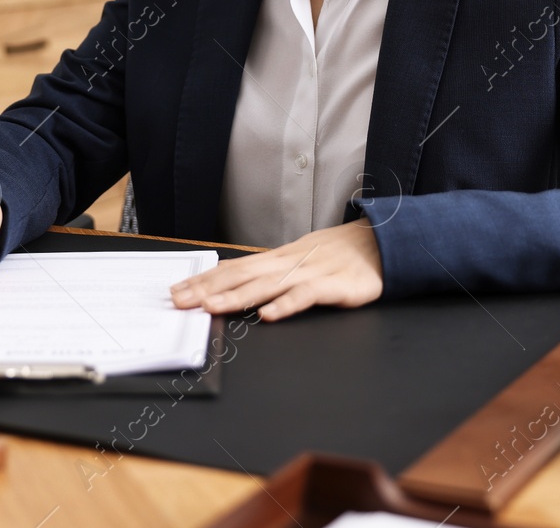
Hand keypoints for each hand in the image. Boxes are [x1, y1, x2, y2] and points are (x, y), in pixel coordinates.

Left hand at [168, 219, 383, 320]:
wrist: (382, 244)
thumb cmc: (339, 255)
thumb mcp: (299, 259)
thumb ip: (268, 271)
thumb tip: (231, 278)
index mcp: (278, 259)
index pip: (233, 268)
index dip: (204, 280)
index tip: (178, 290)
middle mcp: (289, 263)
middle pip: (242, 275)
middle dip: (208, 289)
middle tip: (179, 300)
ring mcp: (311, 273)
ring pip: (267, 285)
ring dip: (237, 297)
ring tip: (211, 307)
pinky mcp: (334, 286)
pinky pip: (306, 296)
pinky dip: (287, 304)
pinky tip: (268, 315)